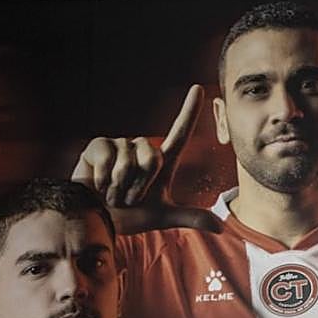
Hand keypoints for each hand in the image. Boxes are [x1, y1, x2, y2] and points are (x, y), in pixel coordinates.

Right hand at [71, 85, 220, 233]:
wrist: (96, 219)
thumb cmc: (128, 216)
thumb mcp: (161, 217)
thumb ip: (190, 218)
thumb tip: (221, 228)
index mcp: (160, 162)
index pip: (180, 132)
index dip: (189, 111)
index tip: (198, 88)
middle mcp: (142, 149)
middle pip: (154, 158)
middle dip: (142, 185)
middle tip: (129, 198)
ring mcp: (120, 145)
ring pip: (131, 160)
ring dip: (122, 184)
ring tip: (114, 193)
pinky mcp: (99, 145)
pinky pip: (109, 157)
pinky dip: (105, 177)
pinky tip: (99, 184)